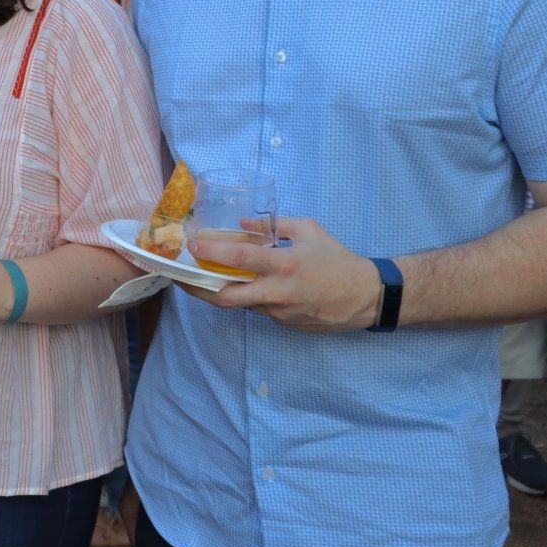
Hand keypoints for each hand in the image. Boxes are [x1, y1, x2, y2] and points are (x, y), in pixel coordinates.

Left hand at [181, 217, 382, 331]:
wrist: (366, 297)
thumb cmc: (337, 259)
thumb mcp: (308, 231)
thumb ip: (272, 226)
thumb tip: (241, 223)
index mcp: (285, 264)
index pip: (239, 258)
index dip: (212, 251)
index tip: (192, 244)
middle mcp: (278, 291)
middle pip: (226, 297)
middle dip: (197, 289)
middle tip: (180, 278)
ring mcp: (280, 311)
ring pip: (240, 304)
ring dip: (220, 292)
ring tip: (202, 278)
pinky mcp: (283, 323)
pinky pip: (257, 309)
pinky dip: (245, 297)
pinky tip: (239, 286)